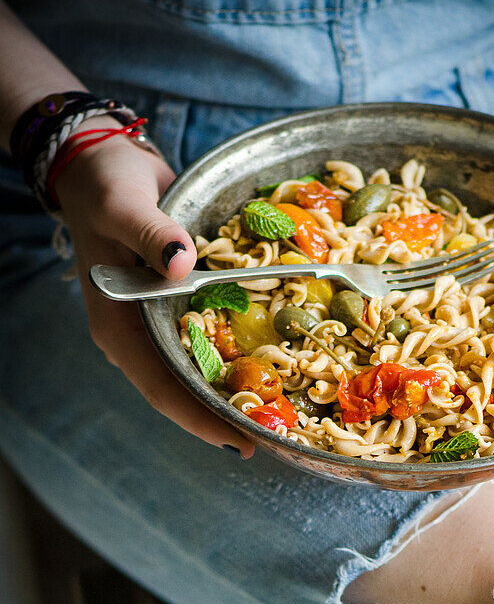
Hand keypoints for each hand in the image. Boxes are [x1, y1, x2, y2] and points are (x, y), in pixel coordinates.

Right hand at [54, 128, 252, 456]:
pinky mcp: (180, 308)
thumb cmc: (105, 186)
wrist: (104, 164)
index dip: (199, 416)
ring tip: (280, 414)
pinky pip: (211, 341)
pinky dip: (239, 355)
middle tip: (273, 436)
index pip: (160, 387)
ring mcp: (160, 324)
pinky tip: (273, 365)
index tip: (237, 440)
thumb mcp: (122, 205)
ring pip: (200, 372)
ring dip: (236, 392)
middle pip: (185, 391)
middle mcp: (140, 334)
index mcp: (119, 326)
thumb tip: (180, 264)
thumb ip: (152, 234)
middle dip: (226, 416)